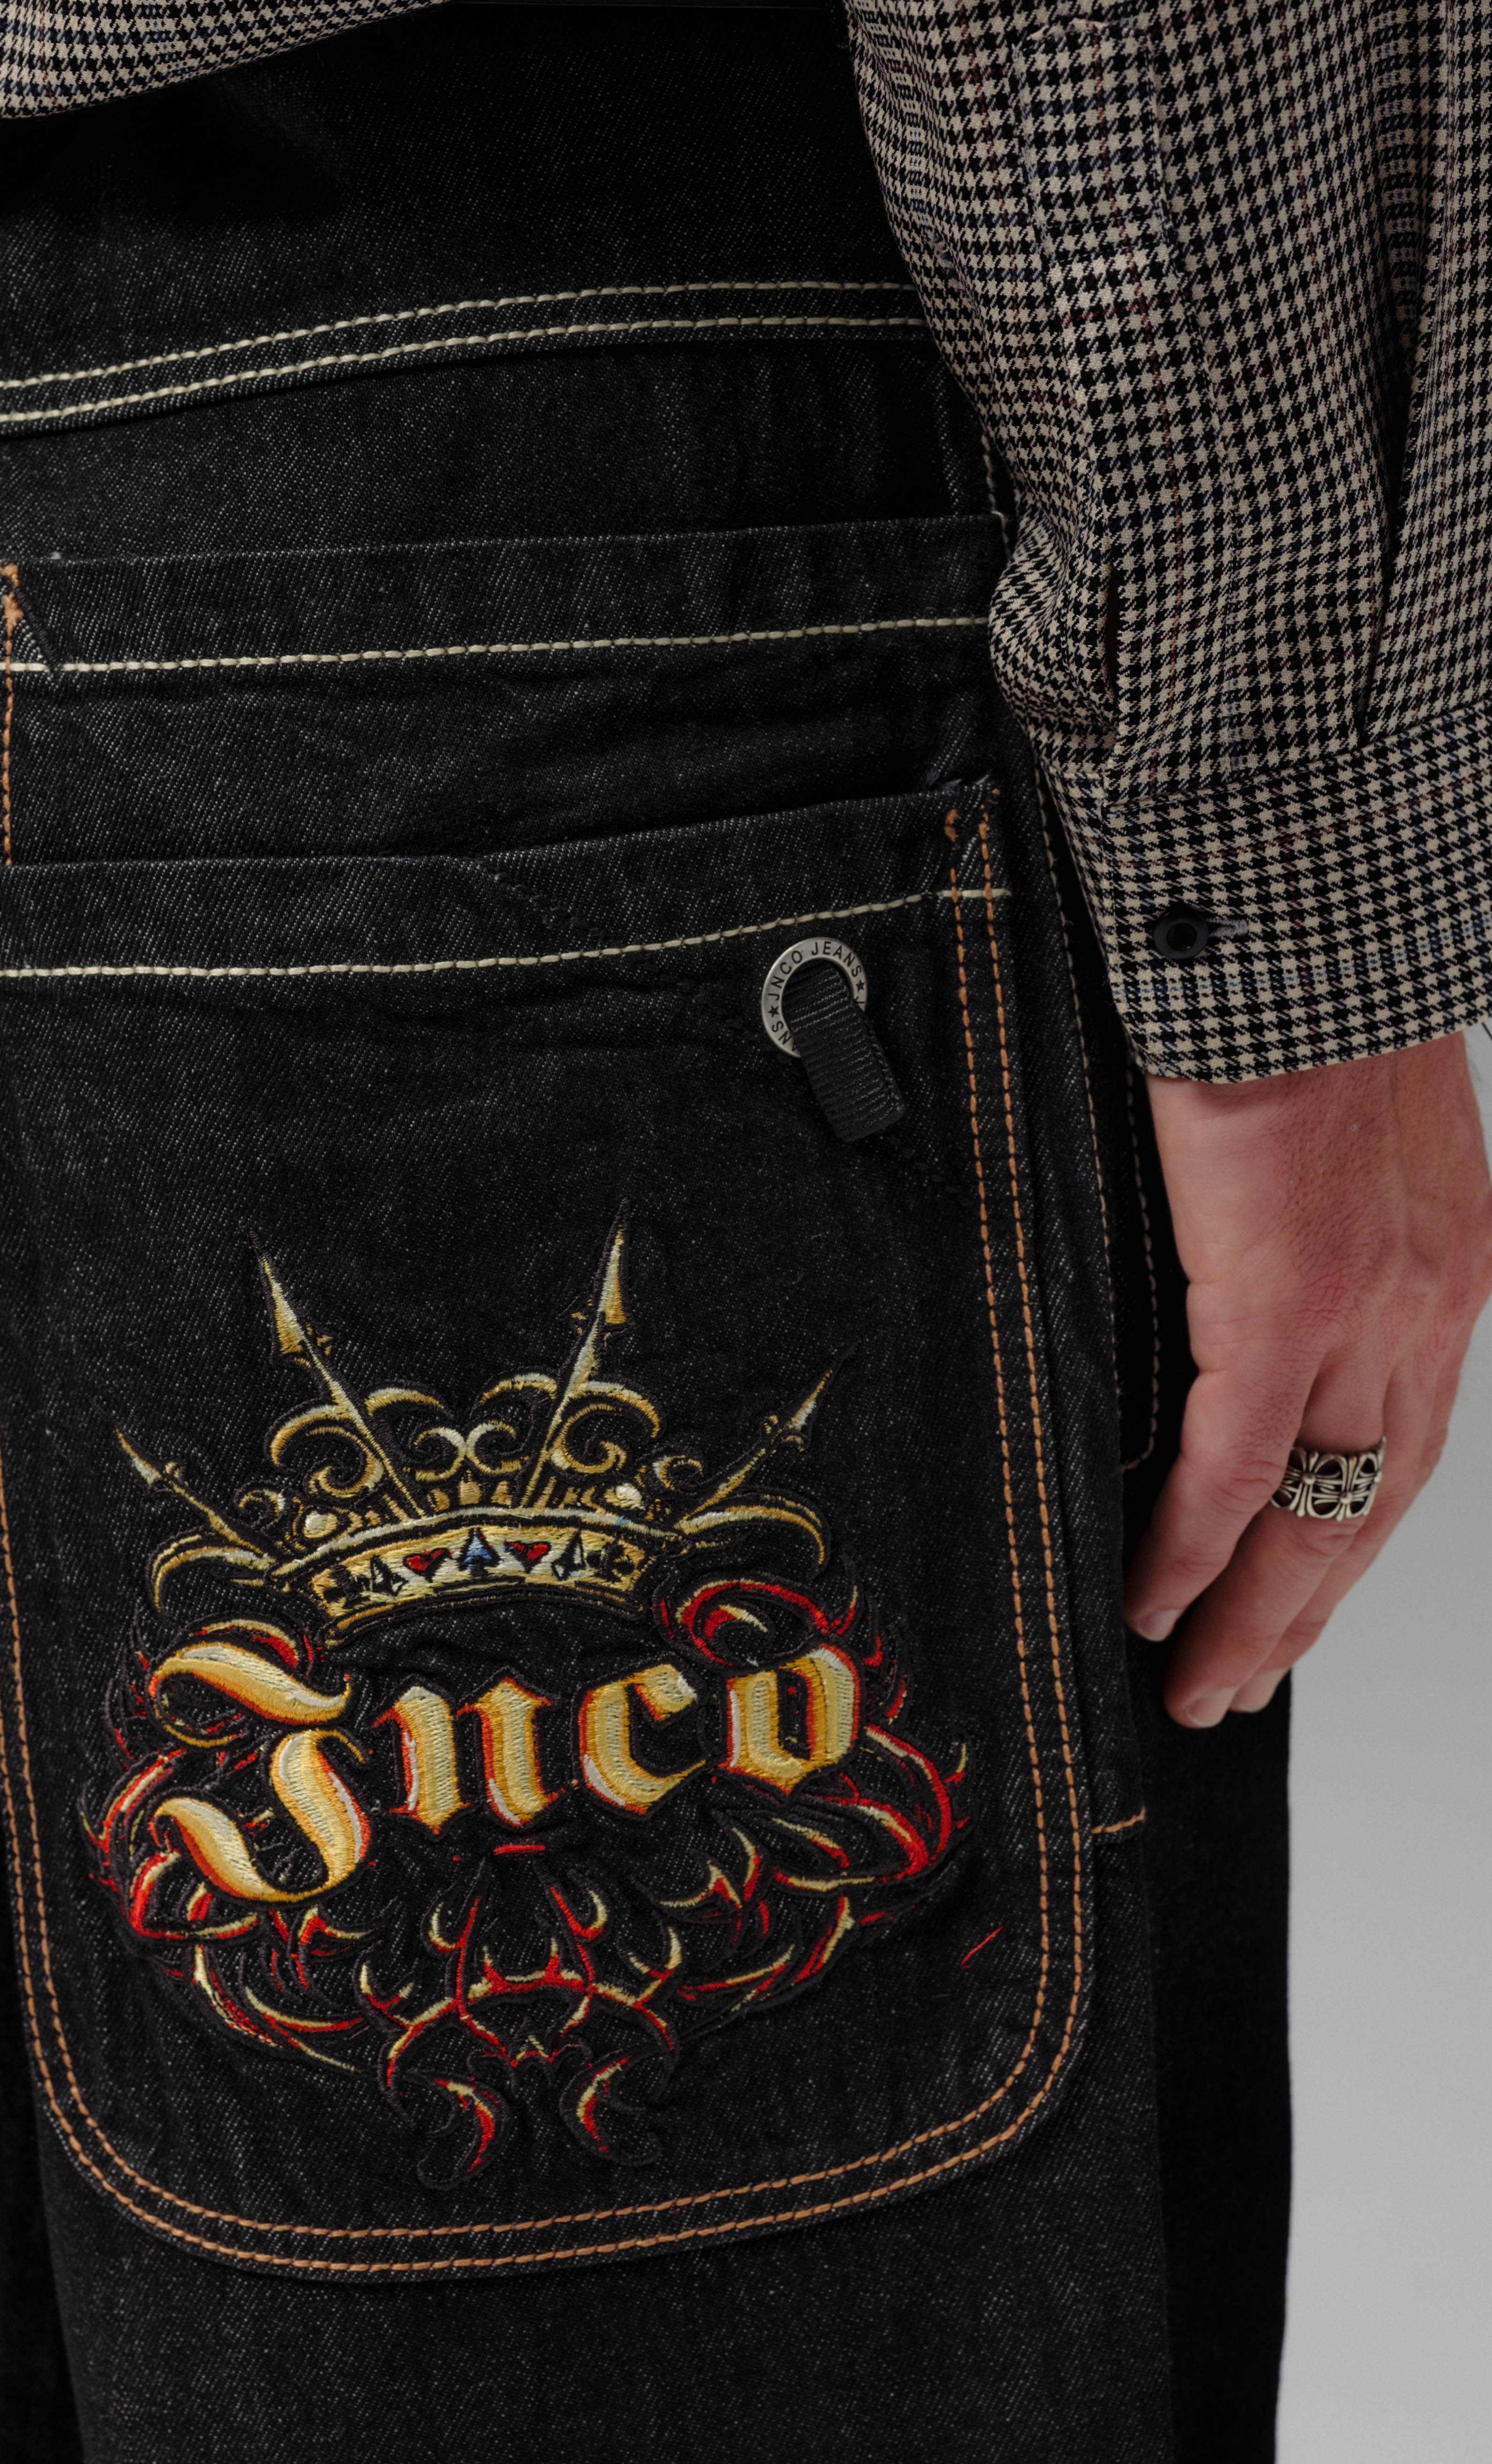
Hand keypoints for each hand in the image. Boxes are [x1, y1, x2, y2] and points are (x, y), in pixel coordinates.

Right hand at [1124, 1033, 1491, 1725]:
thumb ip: (1308, 1218)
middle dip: (1304, 1613)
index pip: (1402, 1443)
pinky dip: (1194, 1542)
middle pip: (1374, 1507)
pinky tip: (1155, 1596)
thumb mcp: (1340, 1129)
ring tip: (1201, 1679)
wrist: (1295, 914)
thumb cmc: (1296, 993)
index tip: (1296, 1600)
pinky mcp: (1285, 1302)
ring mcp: (1364, 1310)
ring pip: (1318, 1513)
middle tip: (1241, 1687)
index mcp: (1445, 1262)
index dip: (1348, 1539)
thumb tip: (1237, 1273)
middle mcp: (1427, 1303)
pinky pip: (1238, 1463)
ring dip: (1257, 1611)